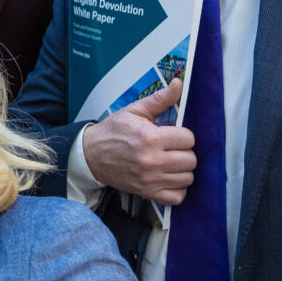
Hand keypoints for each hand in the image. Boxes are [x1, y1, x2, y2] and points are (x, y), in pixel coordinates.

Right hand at [79, 79, 193, 204]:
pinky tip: (170, 178)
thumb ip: (160, 99)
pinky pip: (177, 197)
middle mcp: (151, 160)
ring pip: (188, 178)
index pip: (189, 139)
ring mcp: (149, 179)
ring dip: (183, 170)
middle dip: (185, 152)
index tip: (174, 135)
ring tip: (171, 162)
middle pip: (191, 160)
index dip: (184, 135)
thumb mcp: (134, 111)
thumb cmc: (113, 131)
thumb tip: (179, 83)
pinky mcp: (147, 193)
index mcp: (150, 137)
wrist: (90, 155)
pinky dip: (178, 188)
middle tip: (173, 148)